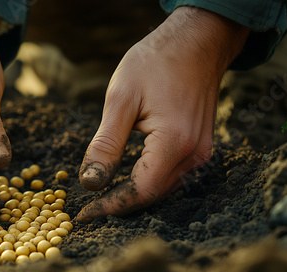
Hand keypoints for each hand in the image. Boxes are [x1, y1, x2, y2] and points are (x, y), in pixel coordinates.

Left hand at [77, 6, 249, 221]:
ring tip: (103, 200)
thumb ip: (107, 144)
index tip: (85, 215)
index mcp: (175, 142)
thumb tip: (91, 183)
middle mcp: (194, 153)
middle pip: (153, 195)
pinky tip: (127, 181)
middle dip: (120, 205)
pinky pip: (172, 175)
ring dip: (133, 196)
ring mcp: (201, 151)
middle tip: (89, 211)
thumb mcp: (121, 99)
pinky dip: (147, 182)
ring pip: (164, 189)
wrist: (196, 41)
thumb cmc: (156, 62)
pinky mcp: (199, 146)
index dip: (112, 206)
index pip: (141, 191)